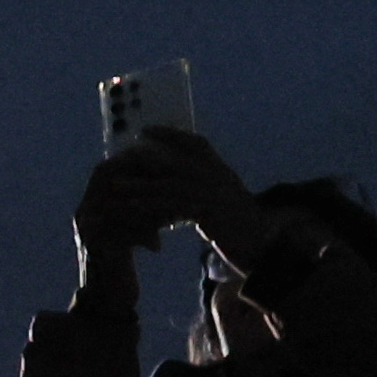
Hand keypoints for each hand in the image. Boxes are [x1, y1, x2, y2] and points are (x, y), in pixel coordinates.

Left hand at [76, 125, 269, 280]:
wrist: (260, 246)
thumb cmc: (239, 226)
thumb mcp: (224, 198)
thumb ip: (207, 185)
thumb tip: (179, 180)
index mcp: (222, 170)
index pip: (196, 144)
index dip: (171, 135)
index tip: (147, 130)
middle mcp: (218, 176)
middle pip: (176, 161)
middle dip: (147, 159)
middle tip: (121, 158)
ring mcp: (214, 193)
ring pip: (169, 184)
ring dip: (140, 185)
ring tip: (116, 186)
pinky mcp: (207, 212)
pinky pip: (171, 207)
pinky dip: (149, 207)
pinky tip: (131, 208)